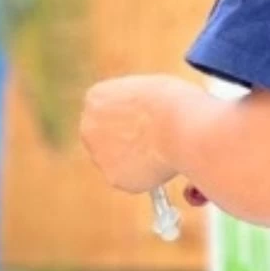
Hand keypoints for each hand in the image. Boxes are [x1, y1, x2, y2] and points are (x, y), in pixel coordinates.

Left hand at [79, 75, 181, 193]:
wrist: (180, 128)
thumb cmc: (174, 105)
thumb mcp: (148, 91)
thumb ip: (136, 106)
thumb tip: (144, 120)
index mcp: (96, 98)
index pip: (103, 113)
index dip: (125, 121)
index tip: (140, 126)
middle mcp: (89, 126)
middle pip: (103, 139)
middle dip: (123, 144)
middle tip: (148, 145)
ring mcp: (98, 153)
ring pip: (116, 162)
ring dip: (133, 161)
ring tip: (161, 152)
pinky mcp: (112, 177)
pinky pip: (129, 179)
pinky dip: (144, 177)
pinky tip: (160, 164)